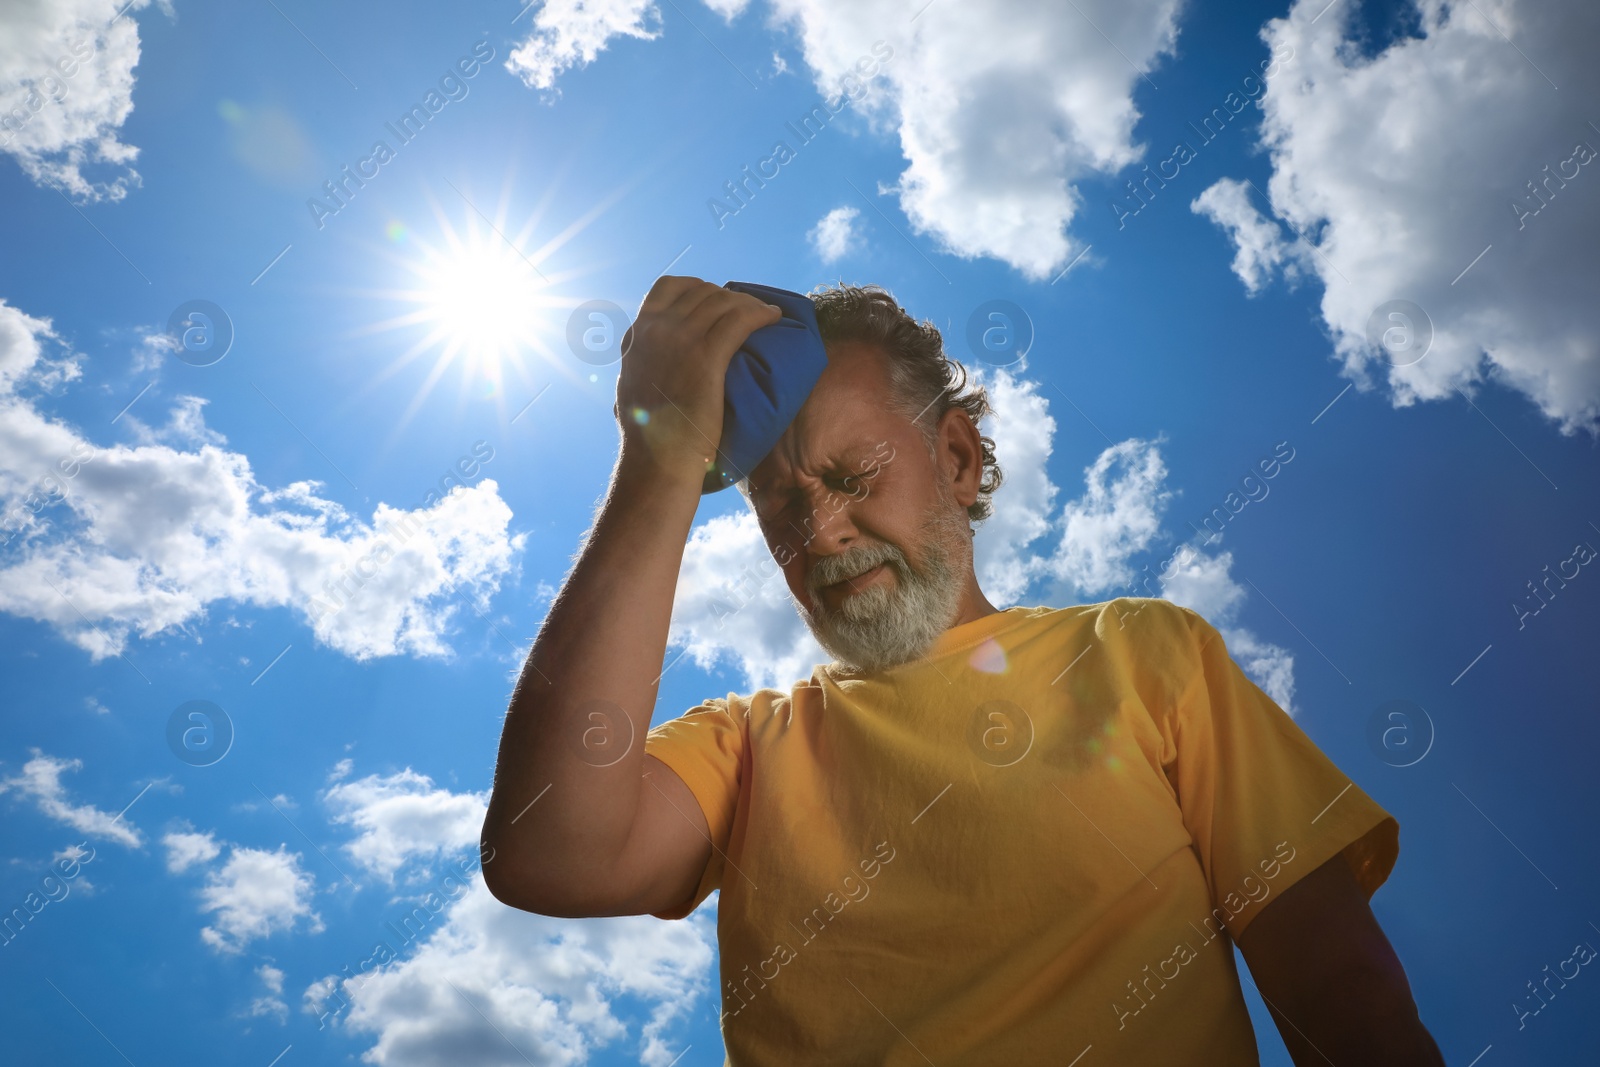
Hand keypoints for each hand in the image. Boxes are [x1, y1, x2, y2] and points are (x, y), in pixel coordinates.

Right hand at [614, 276, 782, 482]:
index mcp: (637, 334)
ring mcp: (680, 339)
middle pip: (702, 291)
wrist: (657, 458)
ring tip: (766, 315)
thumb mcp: (633, 385)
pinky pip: (740, 320)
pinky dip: (760, 314)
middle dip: (730, 297)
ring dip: (750, 304)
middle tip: (750, 311)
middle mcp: (656, 329)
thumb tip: (654, 358)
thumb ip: (644, 361)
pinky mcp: (706, 356)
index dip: (699, 287)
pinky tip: (774, 317)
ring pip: (724, 302)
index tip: (717, 299)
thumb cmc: (649, 436)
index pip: (668, 286)